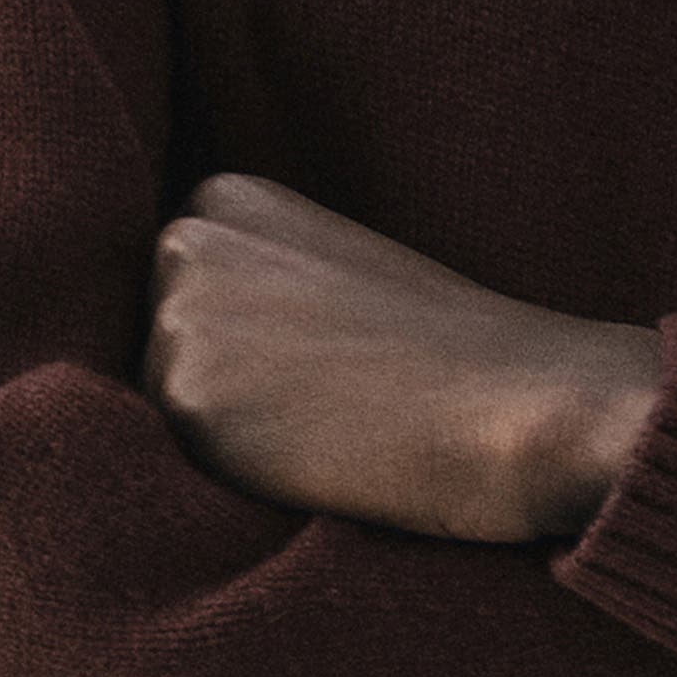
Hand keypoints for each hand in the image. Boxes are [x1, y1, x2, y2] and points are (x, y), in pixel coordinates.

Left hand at [142, 175, 664, 542]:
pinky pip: (179, 465)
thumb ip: (255, 282)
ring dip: (228, 437)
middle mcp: (185, 241)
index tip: (323, 357)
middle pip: (155, 350)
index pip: (177, 300)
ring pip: (165, 410)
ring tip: (329, 425)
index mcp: (224, 197)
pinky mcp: (188, 399)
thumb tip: (186, 343)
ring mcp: (179, 318)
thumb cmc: (454, 352)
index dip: (248, 349)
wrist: (521, 400)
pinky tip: (315, 456)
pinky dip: (236, 479)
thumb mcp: (339, 272)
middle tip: (329, 398)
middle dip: (221, 386)